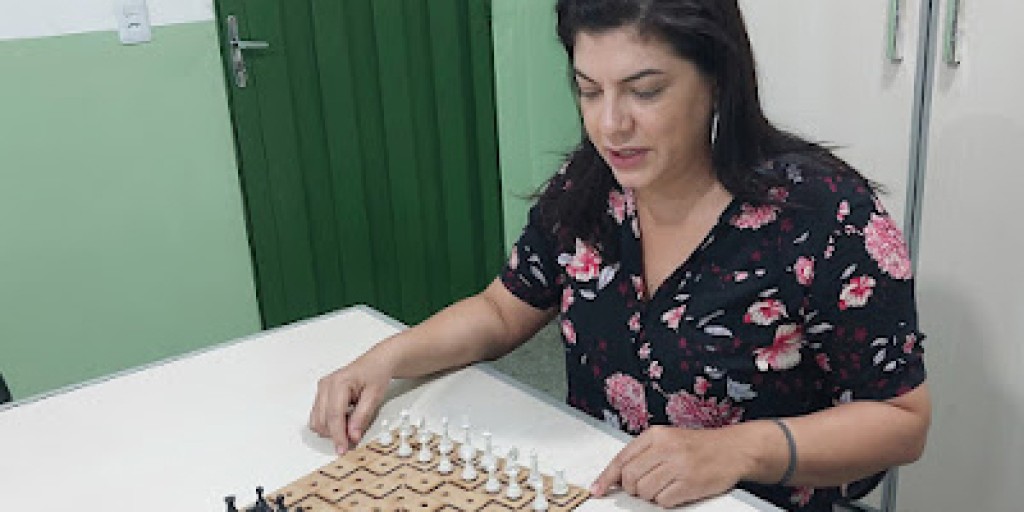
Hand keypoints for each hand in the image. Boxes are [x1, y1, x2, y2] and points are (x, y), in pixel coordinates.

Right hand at [308, 353, 392, 454]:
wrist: (375, 363)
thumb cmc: (376, 375)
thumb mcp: (374, 396)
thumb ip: (362, 417)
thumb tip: (352, 436)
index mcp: (339, 382)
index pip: (334, 415)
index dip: (338, 435)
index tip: (342, 450)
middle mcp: (326, 385)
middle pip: (322, 420)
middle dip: (335, 434)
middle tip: (352, 438)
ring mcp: (321, 389)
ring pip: (316, 420)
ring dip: (330, 430)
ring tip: (350, 425)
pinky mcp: (321, 394)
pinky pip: (318, 416)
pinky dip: (329, 423)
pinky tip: (343, 420)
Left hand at [590, 425, 753, 507]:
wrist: (733, 449)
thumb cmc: (699, 446)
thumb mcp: (668, 439)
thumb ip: (643, 453)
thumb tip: (617, 475)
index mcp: (656, 435)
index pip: (622, 458)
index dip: (607, 476)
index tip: (598, 488)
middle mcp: (666, 448)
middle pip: (630, 477)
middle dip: (633, 488)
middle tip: (643, 486)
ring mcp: (678, 466)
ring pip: (645, 491)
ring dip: (651, 495)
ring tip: (665, 486)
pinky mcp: (690, 483)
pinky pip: (664, 501)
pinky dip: (666, 501)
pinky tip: (676, 490)